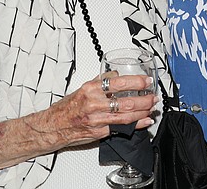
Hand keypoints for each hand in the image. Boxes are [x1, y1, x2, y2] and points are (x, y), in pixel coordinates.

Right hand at [44, 73, 158, 147]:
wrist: (52, 126)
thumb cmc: (67, 107)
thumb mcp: (83, 88)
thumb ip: (101, 81)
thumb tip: (117, 74)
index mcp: (91, 89)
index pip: (120, 83)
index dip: (137, 82)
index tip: (147, 81)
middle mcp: (94, 104)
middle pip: (126, 102)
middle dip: (145, 99)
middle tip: (153, 96)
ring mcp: (97, 120)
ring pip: (126, 116)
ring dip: (143, 112)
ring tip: (151, 107)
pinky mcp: (99, 132)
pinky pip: (122, 128)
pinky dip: (136, 124)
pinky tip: (144, 121)